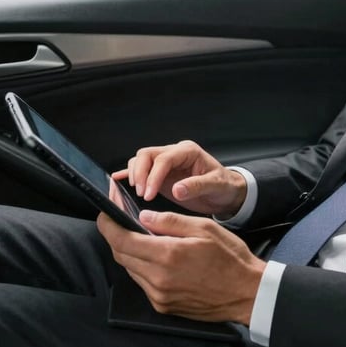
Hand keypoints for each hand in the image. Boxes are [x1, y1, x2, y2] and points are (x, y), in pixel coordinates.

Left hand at [97, 209, 265, 324]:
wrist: (246, 293)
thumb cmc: (230, 258)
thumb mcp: (204, 228)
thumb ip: (171, 221)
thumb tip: (143, 217)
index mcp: (168, 255)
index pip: (122, 240)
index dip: (108, 224)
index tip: (104, 211)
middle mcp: (159, 279)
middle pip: (121, 255)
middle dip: (116, 235)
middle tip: (119, 219)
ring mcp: (159, 295)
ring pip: (130, 269)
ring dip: (129, 251)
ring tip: (140, 235)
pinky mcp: (163, 306)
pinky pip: (142, 282)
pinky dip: (142, 266)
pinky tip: (155, 256)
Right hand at [113, 141, 246, 216]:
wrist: (226, 192)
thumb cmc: (224, 186)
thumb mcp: (216, 186)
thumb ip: (197, 186)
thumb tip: (177, 189)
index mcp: (188, 151)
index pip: (163, 159)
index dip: (153, 176)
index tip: (148, 194)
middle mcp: (175, 154)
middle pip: (146, 155)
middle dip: (139, 173)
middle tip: (141, 194)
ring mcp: (166, 164)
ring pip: (141, 161)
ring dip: (135, 176)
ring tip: (140, 195)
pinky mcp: (160, 175)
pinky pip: (141, 171)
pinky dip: (129, 175)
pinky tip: (119, 182)